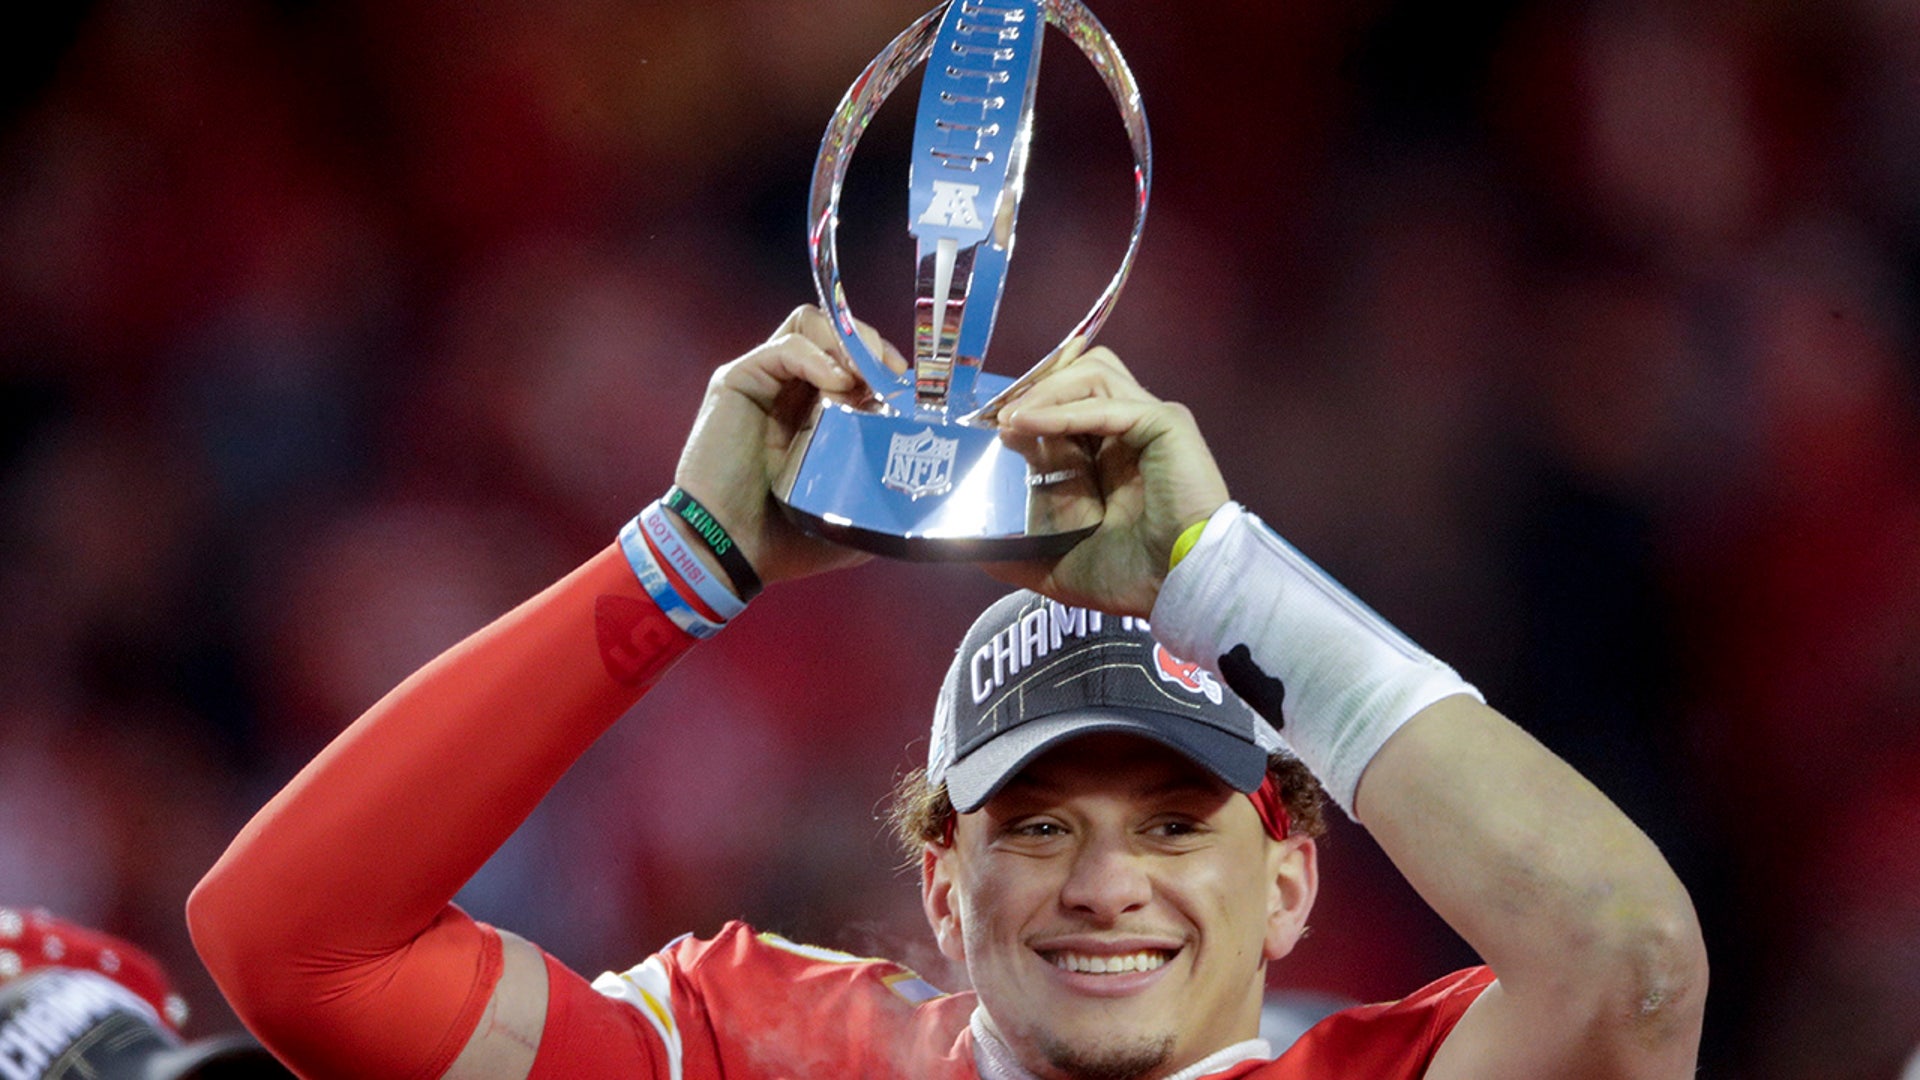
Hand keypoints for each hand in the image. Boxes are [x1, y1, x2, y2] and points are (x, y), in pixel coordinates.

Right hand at [672, 306, 904, 587]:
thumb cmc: (786, 539)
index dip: (883, 362)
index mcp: (816, 411)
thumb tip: (933, 477)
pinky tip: (837, 386)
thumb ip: (881, 485)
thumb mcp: (852, 513)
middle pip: (835, 332)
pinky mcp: (738, 380)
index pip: (854, 359)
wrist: (730, 550)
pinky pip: (784, 346)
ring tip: (863, 378)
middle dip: (870, 344)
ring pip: (810, 324)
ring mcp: (764, 381)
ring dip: (846, 342)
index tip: (909, 386)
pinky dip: (817, 357)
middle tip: (893, 375)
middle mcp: (790, 389)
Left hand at [985, 345, 1228, 616]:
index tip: (990, 422)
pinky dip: (1061, 410)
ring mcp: (1149, 422)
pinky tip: (1025, 424)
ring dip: (1045, 390)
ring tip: (1009, 417)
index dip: (1028, 403)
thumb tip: (971, 547)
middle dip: (1036, 384)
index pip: (1066, 401)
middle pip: (1081, 372)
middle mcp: (1128, 430)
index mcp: (1108, 454)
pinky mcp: (1165, 424)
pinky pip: (1106, 403)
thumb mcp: (1054, 565)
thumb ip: (1016, 553)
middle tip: (998, 412)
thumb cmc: (1129, 579)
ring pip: (1093, 372)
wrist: (1175, 590)